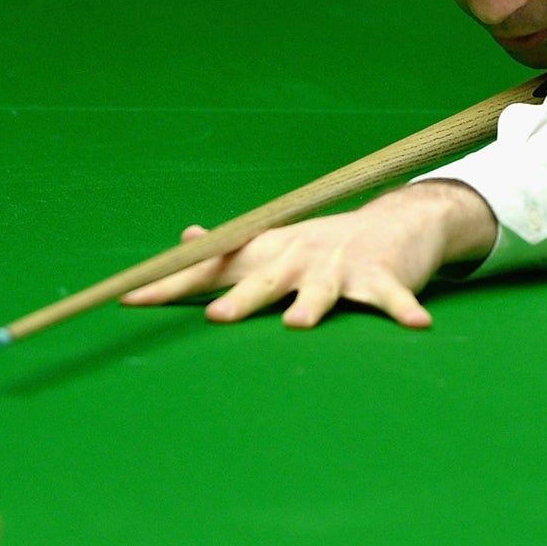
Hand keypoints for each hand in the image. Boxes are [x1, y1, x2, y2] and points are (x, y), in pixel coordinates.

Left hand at [118, 180, 496, 328]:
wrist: (398, 220)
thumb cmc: (326, 243)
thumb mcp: (275, 243)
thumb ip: (231, 250)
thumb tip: (186, 239)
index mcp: (269, 255)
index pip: (212, 271)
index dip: (171, 285)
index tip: (129, 300)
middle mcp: (299, 258)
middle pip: (264, 282)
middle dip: (240, 300)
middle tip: (215, 319)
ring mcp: (341, 267)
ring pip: (323, 289)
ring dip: (312, 305)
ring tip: (299, 323)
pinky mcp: (383, 276)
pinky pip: (393, 298)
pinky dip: (404, 309)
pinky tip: (417, 325)